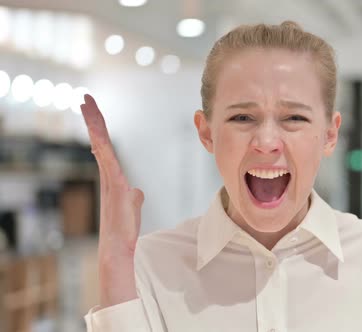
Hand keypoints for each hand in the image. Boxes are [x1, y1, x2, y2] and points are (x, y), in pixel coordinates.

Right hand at [81, 94, 144, 307]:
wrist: (119, 245)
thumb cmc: (124, 226)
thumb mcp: (132, 204)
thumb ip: (133, 194)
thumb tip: (137, 191)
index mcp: (112, 175)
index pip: (105, 145)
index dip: (100, 127)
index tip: (92, 110)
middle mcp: (107, 174)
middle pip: (99, 140)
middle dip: (93, 118)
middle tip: (85, 98)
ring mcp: (109, 179)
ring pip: (101, 146)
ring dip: (95, 125)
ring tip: (87, 105)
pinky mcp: (115, 186)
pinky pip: (108, 161)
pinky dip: (103, 147)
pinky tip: (98, 134)